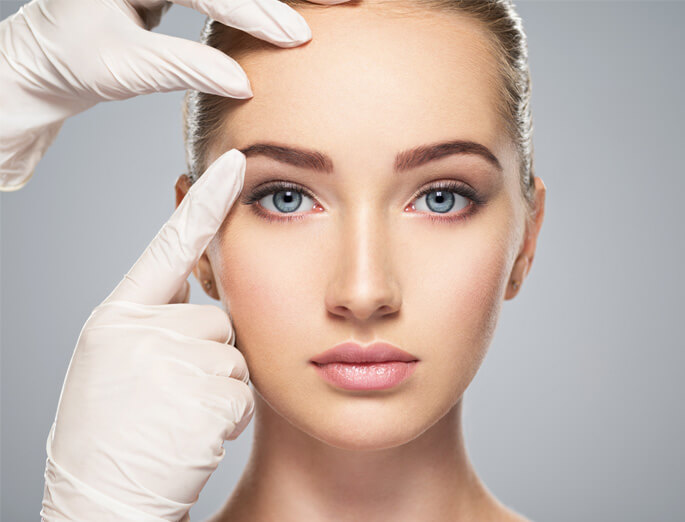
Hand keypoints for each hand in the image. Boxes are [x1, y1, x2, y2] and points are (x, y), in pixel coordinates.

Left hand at [0, 0, 348, 190]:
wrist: (49, 60)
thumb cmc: (75, 61)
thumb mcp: (125, 68)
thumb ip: (184, 68)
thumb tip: (243, 83)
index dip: (254, 11)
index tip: (294, 35)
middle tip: (339, 4)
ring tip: (331, 5)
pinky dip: (262, 3)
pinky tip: (293, 12)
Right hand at [41, 149, 251, 520]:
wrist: (101, 496)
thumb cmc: (109, 430)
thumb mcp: (113, 360)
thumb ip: (152, 318)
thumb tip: (196, 277)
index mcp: (117, 317)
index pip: (167, 245)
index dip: (202, 203)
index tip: (232, 162)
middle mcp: (140, 332)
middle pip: (218, 320)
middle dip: (209, 356)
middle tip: (170, 394)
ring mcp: (172, 366)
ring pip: (234, 358)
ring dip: (217, 388)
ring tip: (175, 417)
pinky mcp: (207, 400)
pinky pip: (242, 392)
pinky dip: (227, 416)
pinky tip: (190, 435)